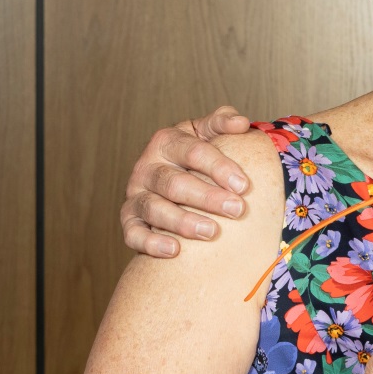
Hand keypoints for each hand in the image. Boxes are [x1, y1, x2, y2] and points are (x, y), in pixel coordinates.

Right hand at [120, 107, 254, 255]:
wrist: (170, 182)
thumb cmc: (194, 157)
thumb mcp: (205, 133)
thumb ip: (221, 123)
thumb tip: (241, 123)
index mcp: (166, 142)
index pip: (193, 152)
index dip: (219, 167)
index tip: (244, 185)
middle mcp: (146, 167)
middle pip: (174, 183)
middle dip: (207, 197)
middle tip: (237, 209)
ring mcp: (135, 194)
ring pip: (154, 208)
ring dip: (183, 221)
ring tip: (211, 232)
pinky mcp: (129, 220)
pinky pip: (133, 234)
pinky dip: (151, 243)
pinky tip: (174, 250)